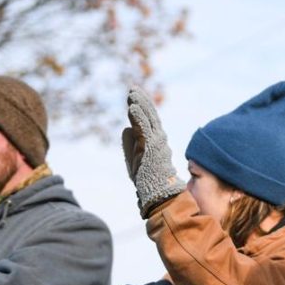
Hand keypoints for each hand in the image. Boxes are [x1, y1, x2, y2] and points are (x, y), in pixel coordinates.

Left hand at [123, 87, 184, 216]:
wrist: (159, 196)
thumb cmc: (148, 182)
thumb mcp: (134, 160)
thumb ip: (130, 144)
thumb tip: (125, 128)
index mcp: (155, 142)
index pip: (149, 121)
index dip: (142, 107)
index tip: (133, 96)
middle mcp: (158, 140)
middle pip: (150, 116)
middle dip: (141, 101)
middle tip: (132, 89)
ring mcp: (157, 143)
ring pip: (148, 119)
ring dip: (140, 105)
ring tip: (132, 93)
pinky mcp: (152, 148)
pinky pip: (145, 129)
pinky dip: (139, 117)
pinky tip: (133, 107)